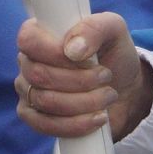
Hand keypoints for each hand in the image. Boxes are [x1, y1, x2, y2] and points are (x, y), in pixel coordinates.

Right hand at [15, 13, 152, 141]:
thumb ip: (95, 28)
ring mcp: (28, 90)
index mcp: (40, 33)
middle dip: (80, 80)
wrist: (125, 88)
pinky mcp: (34, 117)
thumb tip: (73, 49)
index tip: (88, 59)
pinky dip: (75, 124)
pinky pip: (44, 125)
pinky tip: (97, 118)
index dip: (56, 52)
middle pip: (39, 75)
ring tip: (108, 95)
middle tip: (106, 76)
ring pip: (45, 101)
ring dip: (84, 102)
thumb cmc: (113, 53)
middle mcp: (28, 61)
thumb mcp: (113, 30)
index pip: (28, 40)